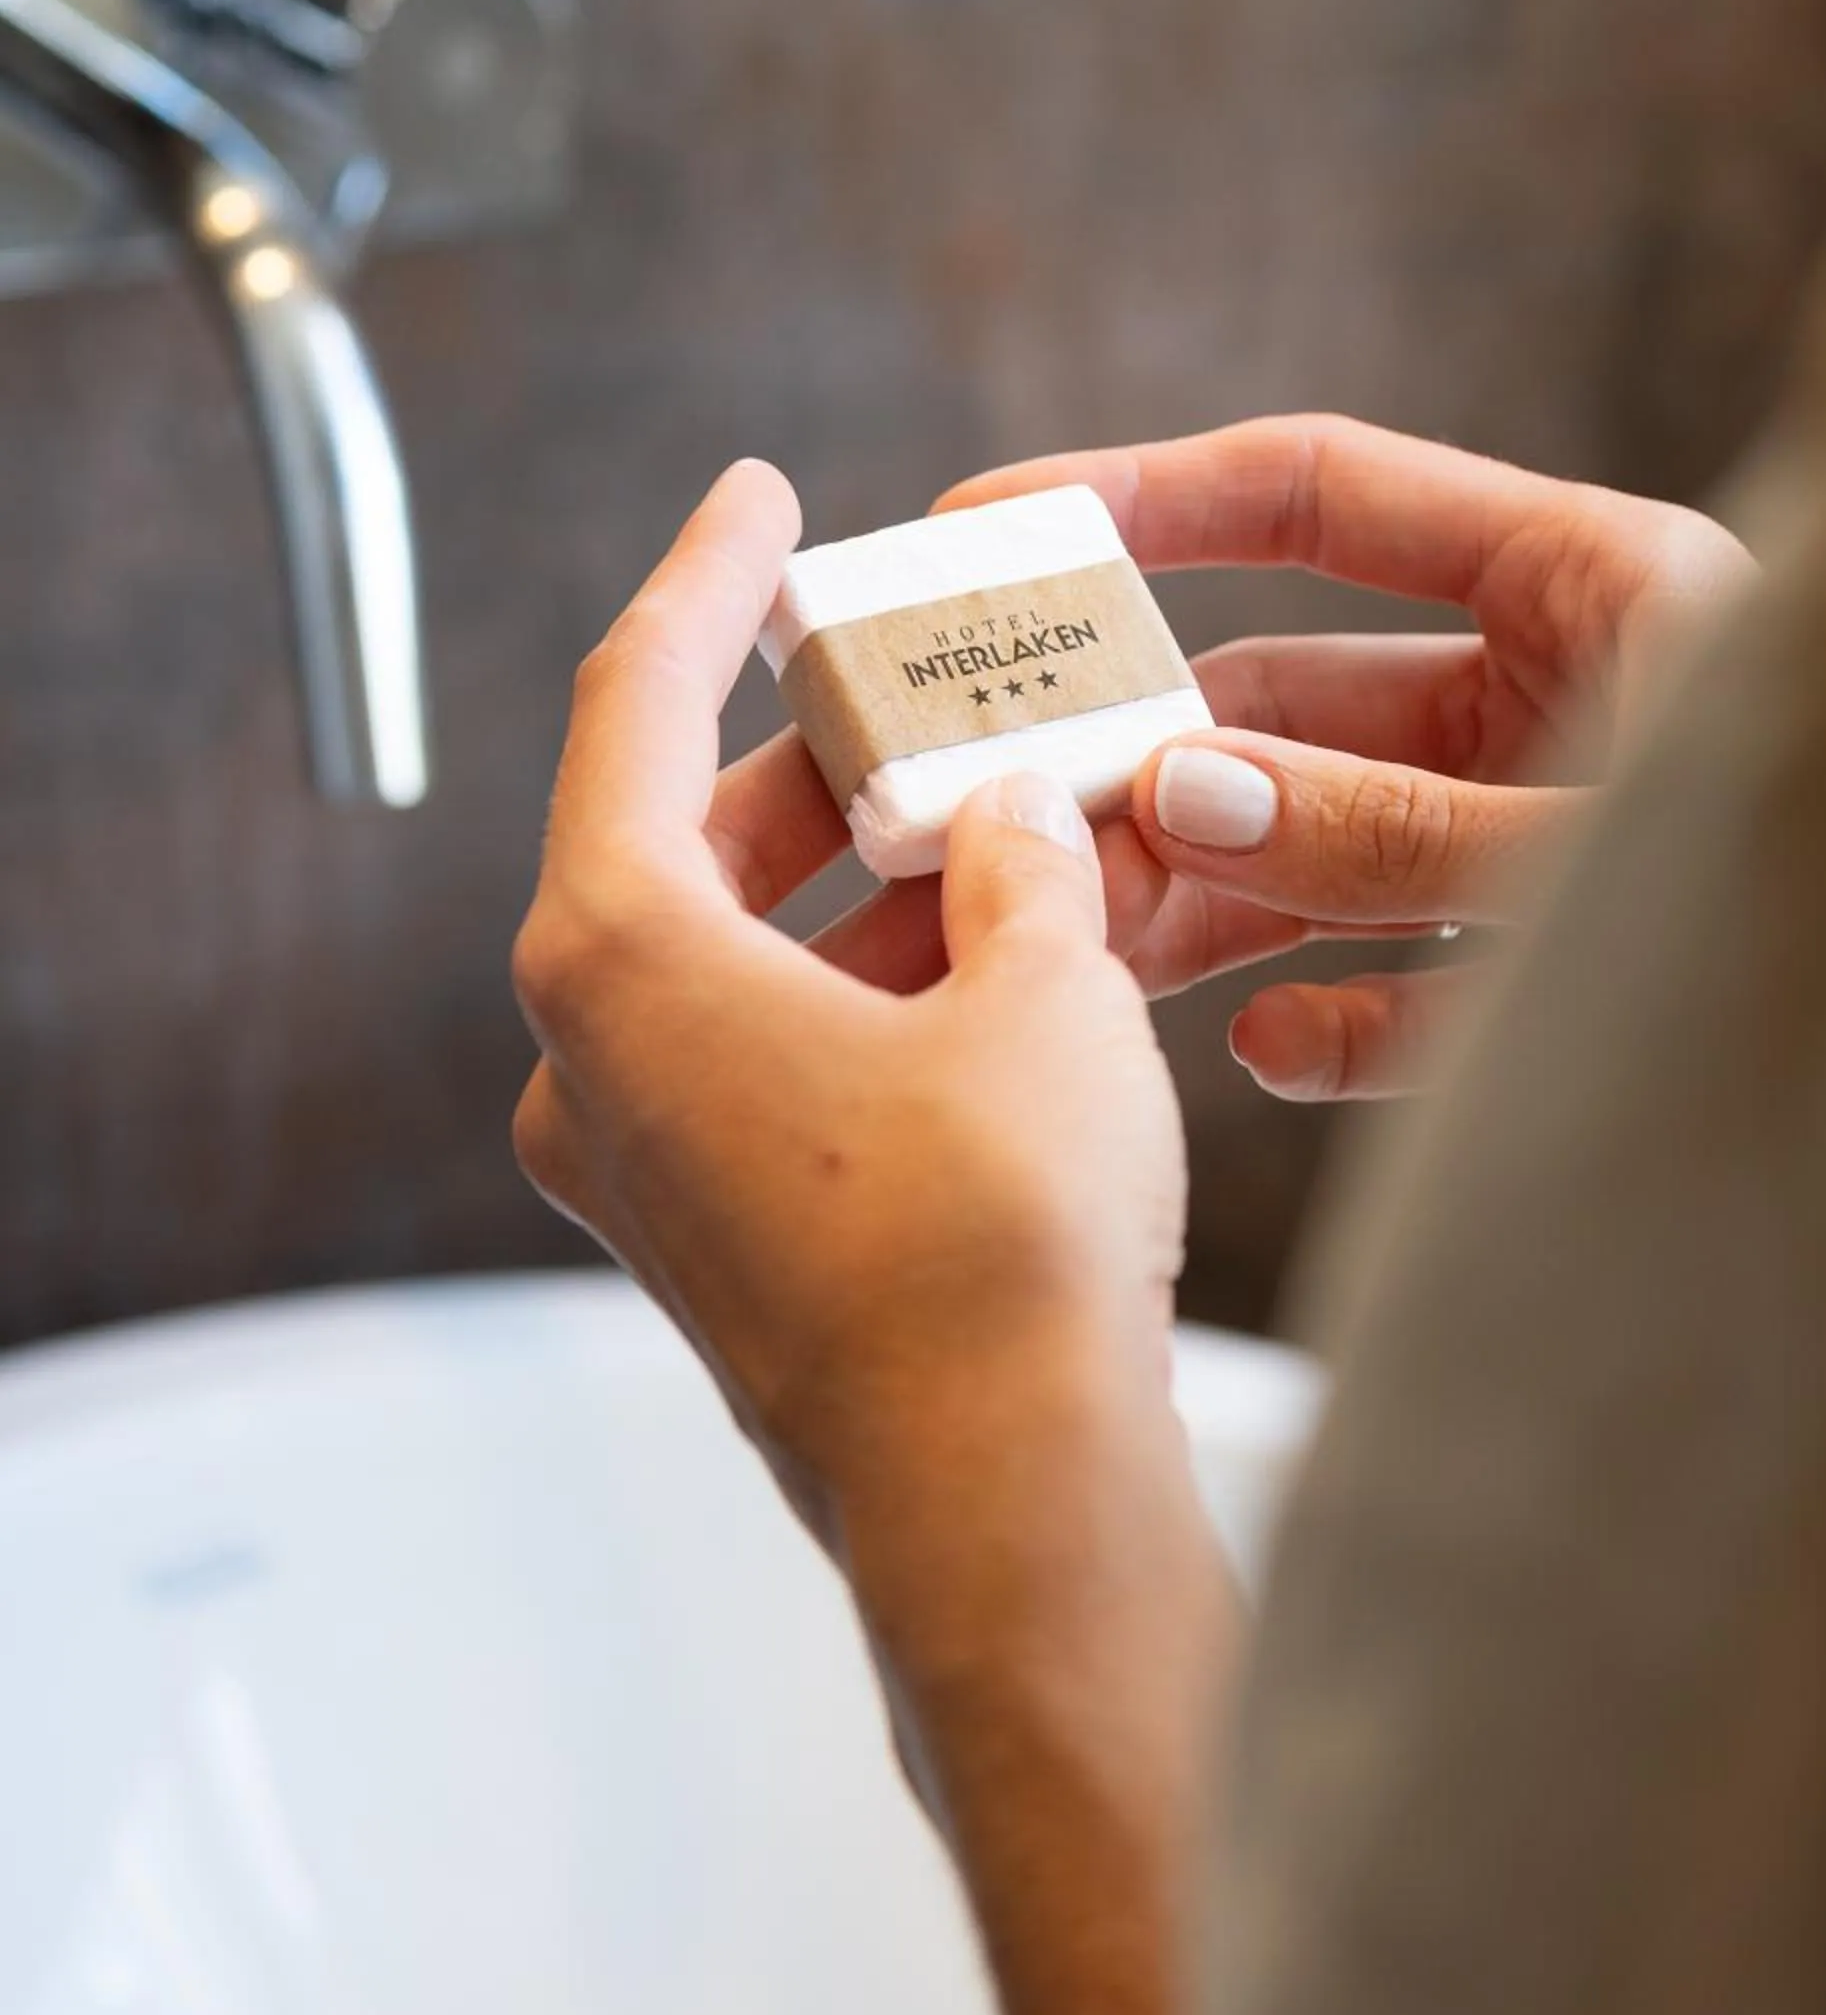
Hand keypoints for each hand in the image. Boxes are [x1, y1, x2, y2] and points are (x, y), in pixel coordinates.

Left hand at [511, 458, 1187, 1541]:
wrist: (1014, 1515)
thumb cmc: (1004, 1254)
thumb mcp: (1043, 992)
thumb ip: (1020, 866)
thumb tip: (1017, 824)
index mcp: (618, 959)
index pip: (638, 705)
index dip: (710, 582)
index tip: (759, 500)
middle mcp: (593, 1059)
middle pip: (692, 832)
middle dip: (827, 748)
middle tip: (932, 668)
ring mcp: (645, 1161)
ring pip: (746, 948)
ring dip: (870, 873)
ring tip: (1009, 802)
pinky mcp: (718, 1236)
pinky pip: (779, 1049)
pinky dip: (872, 980)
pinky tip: (1002, 941)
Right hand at [939, 417, 1750, 1100]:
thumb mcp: (1607, 838)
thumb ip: (1396, 829)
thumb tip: (1180, 797)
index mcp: (1580, 583)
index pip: (1309, 494)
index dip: (1137, 496)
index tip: (988, 533)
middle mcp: (1539, 691)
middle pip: (1276, 697)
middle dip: (1128, 757)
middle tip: (973, 815)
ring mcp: (1532, 823)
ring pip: (1312, 844)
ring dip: (1192, 901)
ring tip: (1061, 959)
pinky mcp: (1546, 954)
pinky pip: (1404, 979)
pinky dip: (1333, 1016)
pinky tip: (1263, 1051)